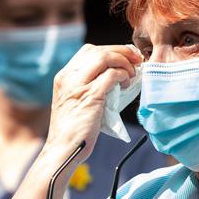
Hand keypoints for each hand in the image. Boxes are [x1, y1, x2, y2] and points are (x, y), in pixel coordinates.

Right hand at [44, 44, 141, 163]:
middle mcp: (69, 77)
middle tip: (136, 61)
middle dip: (121, 51)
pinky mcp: (90, 96)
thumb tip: (115, 77)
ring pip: (104, 58)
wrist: (63, 149)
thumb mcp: (77, 102)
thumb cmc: (74, 130)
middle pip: (98, 50)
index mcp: (64, 76)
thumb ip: (89, 87)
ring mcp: (78, 85)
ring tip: (132, 74)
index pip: (89, 51)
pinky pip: (111, 75)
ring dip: (123, 62)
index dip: (111, 50)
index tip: (126, 57)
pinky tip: (126, 84)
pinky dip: (123, 75)